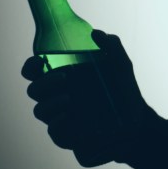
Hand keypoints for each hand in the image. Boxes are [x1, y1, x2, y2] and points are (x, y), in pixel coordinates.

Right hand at [22, 30, 150, 167]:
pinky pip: (54, 132)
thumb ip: (111, 46)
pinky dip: (57, 125)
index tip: (40, 61)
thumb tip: (96, 33)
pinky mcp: (68, 135)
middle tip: (64, 78)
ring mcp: (60, 116)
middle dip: (44, 84)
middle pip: (34, 90)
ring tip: (69, 99)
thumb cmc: (123, 90)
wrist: (137, 119)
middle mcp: (57, 96)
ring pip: (40, 111)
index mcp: (62, 77)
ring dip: (50, 104)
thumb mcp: (121, 65)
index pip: (35, 71)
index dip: (31, 66)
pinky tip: (67, 117)